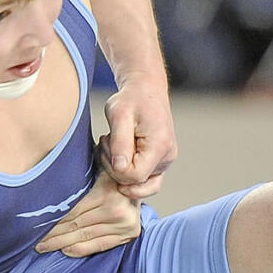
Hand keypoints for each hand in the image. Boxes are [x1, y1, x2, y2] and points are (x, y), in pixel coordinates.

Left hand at [36, 168, 140, 256]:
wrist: (139, 178)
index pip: (71, 210)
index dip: (51, 219)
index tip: (33, 225)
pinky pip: (99, 245)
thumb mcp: (95, 163)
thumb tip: (47, 178)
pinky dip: (80, 249)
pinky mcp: (129, 234)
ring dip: (61, 244)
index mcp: (106, 190)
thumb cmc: (112, 170)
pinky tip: (65, 250)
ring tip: (43, 246)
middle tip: (34, 240)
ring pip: (84, 237)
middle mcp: (117, 209)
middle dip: (52, 234)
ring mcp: (125, 224)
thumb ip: (77, 174)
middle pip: (75, 225)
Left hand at [100, 76, 176, 199]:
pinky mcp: (159, 162)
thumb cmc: (131, 99)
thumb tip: (120, 169)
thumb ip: (120, 143)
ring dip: (118, 169)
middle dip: (114, 167)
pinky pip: (142, 178)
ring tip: (112, 146)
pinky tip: (118, 152)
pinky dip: (125, 169)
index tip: (105, 144)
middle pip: (136, 182)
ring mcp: (165, 161)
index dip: (114, 168)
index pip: (135, 176)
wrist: (145, 90)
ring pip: (138, 183)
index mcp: (160, 146)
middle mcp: (167, 157)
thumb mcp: (119, 115)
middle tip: (106, 141)